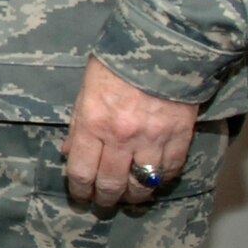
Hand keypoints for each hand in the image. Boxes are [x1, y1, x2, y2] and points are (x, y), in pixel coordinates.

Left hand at [60, 56, 197, 208]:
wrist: (161, 44)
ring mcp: (151, 140)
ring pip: (142, 185)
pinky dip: (162, 180)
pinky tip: (155, 179)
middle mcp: (120, 137)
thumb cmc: (117, 61)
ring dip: (134, 195)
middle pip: (111, 185)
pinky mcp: (179, 138)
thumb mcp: (87, 87)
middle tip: (104, 202)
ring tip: (129, 196)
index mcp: (93, 122)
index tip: (80, 195)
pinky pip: (170, 171)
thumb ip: (78, 122)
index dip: (79, 189)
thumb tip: (69, 151)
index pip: (81, 170)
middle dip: (105, 198)